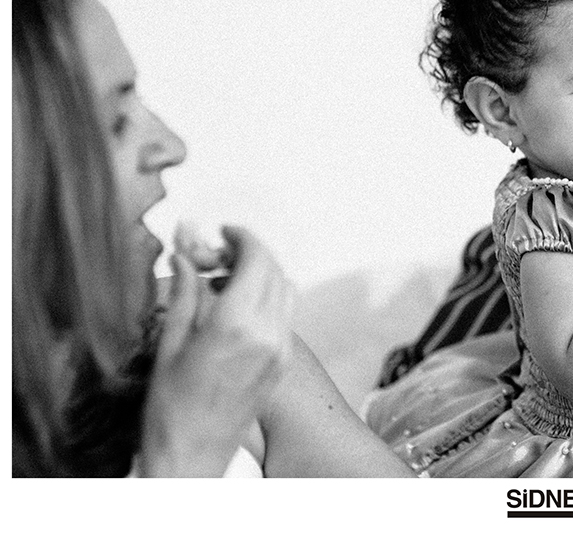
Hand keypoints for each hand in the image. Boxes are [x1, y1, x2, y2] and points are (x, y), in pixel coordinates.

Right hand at [139, 225, 293, 475]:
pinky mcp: (283, 364)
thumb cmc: (170, 408)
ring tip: (228, 279)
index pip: (257, 258)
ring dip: (263, 274)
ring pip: (286, 290)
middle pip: (275, 270)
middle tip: (221, 251)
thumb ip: (186, 291)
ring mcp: (280, 349)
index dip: (242, 237)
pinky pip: (286, 316)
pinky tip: (239, 307)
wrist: (191, 456)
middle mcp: (267, 333)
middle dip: (251, 253)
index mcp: (236, 324)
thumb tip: (186, 251)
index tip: (224, 232)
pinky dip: (269, 299)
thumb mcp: (170, 342)